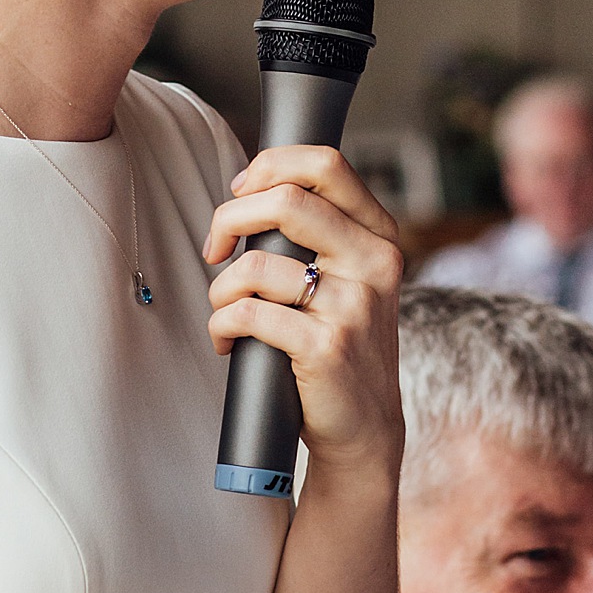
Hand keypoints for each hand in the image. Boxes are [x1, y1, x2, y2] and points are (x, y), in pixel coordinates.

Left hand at [204, 146, 403, 476]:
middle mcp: (374, 264)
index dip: (270, 166)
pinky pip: (249, 314)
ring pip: (256, 264)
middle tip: (214, 249)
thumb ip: (319, 235)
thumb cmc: (341, 346)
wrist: (364, 428)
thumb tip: (251, 193)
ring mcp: (353, 306)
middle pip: (286, 200)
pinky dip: (222, 326)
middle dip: (229, 218)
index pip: (326, 164)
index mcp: (378, 237)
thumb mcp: (349, 280)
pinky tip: (228, 341)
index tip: (240, 193)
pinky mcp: (327, 348)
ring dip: (220, 289)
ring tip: (224, 311)